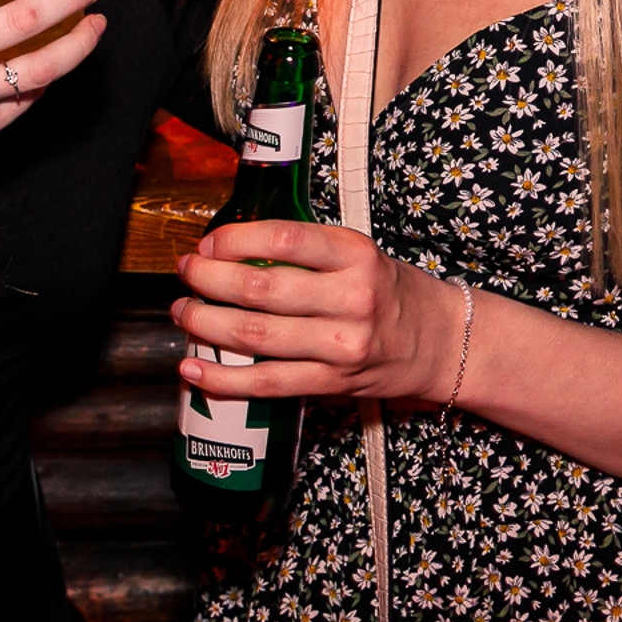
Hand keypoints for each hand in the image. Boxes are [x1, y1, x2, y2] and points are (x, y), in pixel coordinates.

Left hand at [171, 220, 465, 403]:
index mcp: (354, 255)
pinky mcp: (331, 384)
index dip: (235, 239)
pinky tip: (194, 368)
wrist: (438, 342)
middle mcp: (349, 299)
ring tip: (183, 312)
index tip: (208, 242)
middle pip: (260, 288)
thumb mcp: (358, 254)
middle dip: (208, 279)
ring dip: (206, 323)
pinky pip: (267, 383)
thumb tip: (232, 248)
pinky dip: (223, 378)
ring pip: (256, 335)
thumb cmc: (389, 291)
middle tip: (186, 272)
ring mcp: (340, 346)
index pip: (285, 237)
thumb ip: (305, 250)